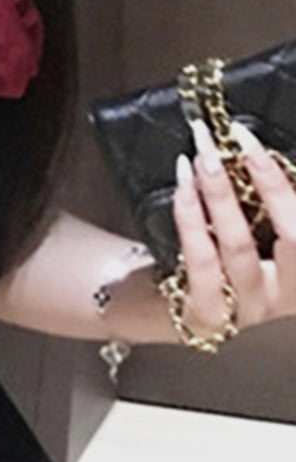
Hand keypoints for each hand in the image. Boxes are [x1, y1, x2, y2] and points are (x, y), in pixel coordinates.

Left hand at [173, 117, 295, 337]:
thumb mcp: (264, 246)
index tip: (251, 141)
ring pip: (239, 245)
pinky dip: (191, 216)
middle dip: (262, 179)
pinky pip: (201, 259)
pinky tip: (184, 186)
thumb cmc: (228, 274)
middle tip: (224, 143)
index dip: (280, 180)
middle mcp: (284, 296)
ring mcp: (248, 309)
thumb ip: (272, 212)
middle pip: (290, 235)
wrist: (177, 321)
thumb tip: (256, 158)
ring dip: (219, 193)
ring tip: (201, 157)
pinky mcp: (209, 314)